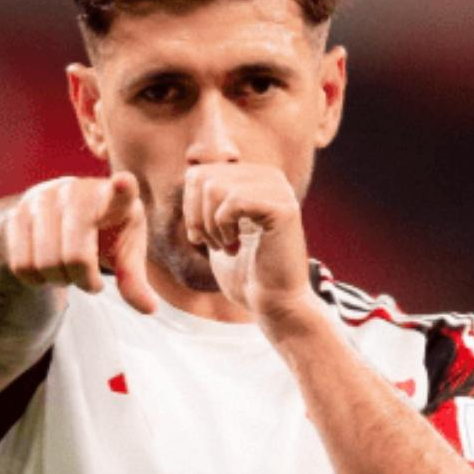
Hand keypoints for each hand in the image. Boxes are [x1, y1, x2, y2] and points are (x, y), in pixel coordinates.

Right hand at [5, 173, 157, 313]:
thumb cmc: (107, 233)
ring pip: (45, 263)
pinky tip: (48, 269)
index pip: (121, 192)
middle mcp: (77, 191)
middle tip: (90, 280)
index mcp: (114, 198)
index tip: (124, 182)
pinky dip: (36, 280)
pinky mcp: (17, 213)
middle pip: (76, 257)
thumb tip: (150, 309)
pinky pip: (21, 264)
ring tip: (70, 270)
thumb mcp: (125, 253)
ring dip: (59, 280)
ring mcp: (43, 199)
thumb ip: (134, 281)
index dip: (123, 188)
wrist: (64, 216)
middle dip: (84, 280)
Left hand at [183, 163, 313, 325]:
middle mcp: (269, 177)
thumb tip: (191, 169)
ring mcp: (279, 190)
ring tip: (225, 246)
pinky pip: (234, 201)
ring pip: (215, 188)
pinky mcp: (284, 208)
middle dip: (196, 217)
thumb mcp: (216, 230)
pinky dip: (224, 227)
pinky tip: (236, 246)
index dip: (189, 206)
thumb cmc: (245, 274)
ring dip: (210, 225)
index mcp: (253, 178)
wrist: (273, 303)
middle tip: (212, 244)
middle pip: (203, 177)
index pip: (199, 170)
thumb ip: (206, 200)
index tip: (201, 237)